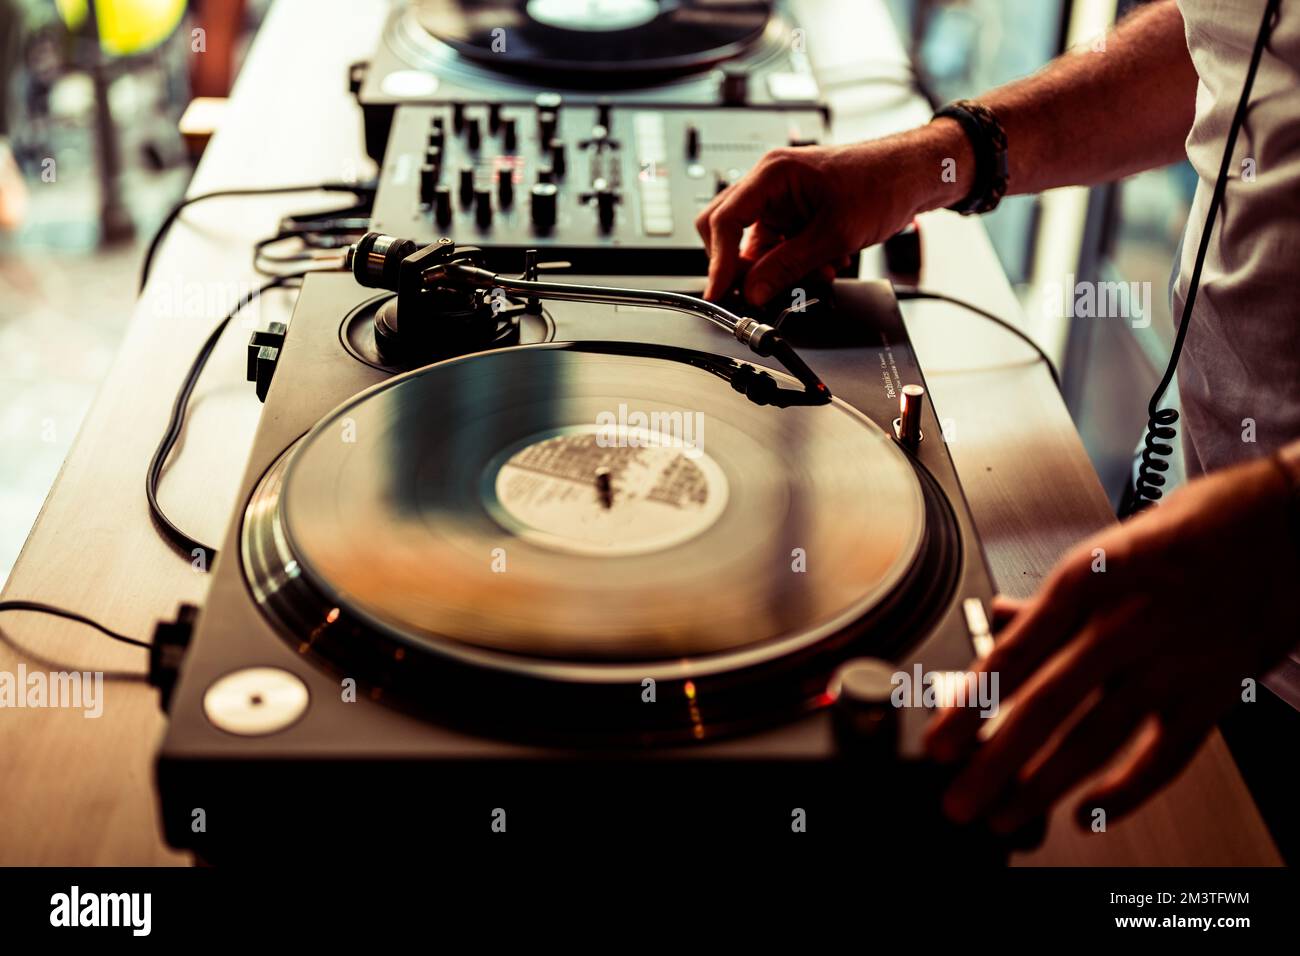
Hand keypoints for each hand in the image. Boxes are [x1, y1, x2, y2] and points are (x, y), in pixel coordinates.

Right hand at [694, 123, 970, 304]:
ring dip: (779, 269)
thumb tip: (753, 292)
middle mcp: (770, 184)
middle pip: (728, 231)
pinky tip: (825, 264)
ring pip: (756, 246)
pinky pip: (778, 247)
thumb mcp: (834, 235)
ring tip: (816, 274)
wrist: (913, 176)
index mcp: (772, 174)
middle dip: (745, 267)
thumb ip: (787, 266)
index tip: (721, 293)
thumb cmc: (882, 183)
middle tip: (757, 292)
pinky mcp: (794, 215)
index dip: (719, 262)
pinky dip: (795, 264)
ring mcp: (781, 200)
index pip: (723, 220)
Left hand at [924, 454, 1299, 833]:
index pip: (1017, 652)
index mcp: (1089, 578)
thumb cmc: (1190, 531)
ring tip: (1005, 815)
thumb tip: (1000, 624)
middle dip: (997, 760)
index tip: (938, 741)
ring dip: (1046, 783)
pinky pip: (1165, 755)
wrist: (1286, 525)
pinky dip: (1126, 791)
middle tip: (959, 798)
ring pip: (1099, 736)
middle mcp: (1129, 622)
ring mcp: (1173, 661)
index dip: (973, 703)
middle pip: (1050, 704)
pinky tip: (1088, 813)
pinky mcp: (1214, 692)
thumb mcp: (1107, 547)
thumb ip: (1052, 599)